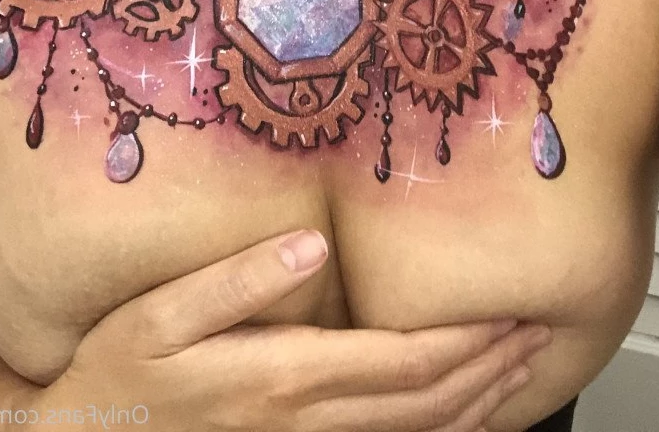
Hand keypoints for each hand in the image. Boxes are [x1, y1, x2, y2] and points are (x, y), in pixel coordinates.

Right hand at [21, 229, 550, 431]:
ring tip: (519, 371)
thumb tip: (310, 245)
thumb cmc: (120, 373)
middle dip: (490, 371)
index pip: (402, 364)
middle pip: (426, 405)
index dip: (466, 343)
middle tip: (537, 335)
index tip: (509, 313)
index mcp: (284, 377)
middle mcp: (306, 420)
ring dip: (477, 405)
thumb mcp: (162, 315)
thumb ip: (238, 281)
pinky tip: (457, 414)